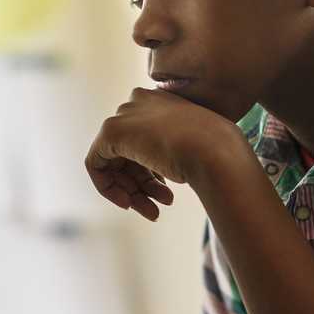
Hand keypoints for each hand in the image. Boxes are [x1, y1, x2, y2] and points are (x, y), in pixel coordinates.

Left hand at [85, 88, 247, 220]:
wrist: (215, 150)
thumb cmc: (217, 153)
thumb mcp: (198, 148)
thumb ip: (174, 152)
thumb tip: (164, 169)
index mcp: (162, 100)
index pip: (146, 141)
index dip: (152, 174)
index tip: (165, 194)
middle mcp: (140, 102)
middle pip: (129, 154)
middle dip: (142, 186)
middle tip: (157, 209)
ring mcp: (125, 115)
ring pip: (115, 163)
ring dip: (133, 193)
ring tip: (153, 213)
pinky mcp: (111, 131)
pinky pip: (96, 164)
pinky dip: (108, 188)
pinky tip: (129, 204)